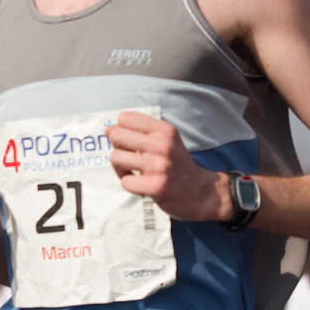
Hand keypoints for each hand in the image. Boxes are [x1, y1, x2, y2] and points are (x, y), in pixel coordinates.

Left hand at [106, 111, 230, 221]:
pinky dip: (130, 184)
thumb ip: (139, 132)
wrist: (201, 192)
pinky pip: (125, 181)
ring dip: (120, 168)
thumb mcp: (166, 140)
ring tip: (134, 172)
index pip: (125, 117)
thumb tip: (108, 130)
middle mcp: (162, 144)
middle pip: (116, 135)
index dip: (122, 130)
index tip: (131, 142)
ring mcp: (159, 166)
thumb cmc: (177, 165)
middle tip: (130, 158)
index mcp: (165, 129)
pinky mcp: (156, 187)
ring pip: (116, 158)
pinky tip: (142, 184)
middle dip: (118, 147)